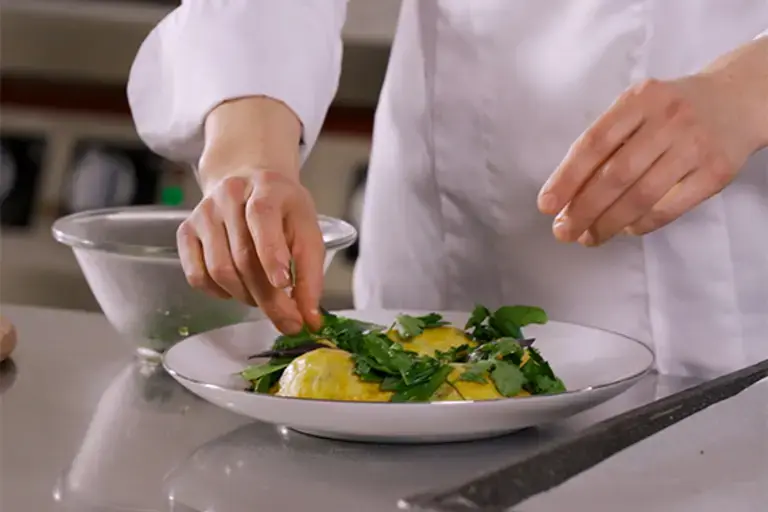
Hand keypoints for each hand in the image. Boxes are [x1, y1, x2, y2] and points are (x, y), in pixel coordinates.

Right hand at [176, 170, 324, 332]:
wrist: (249, 183)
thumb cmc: (283, 211)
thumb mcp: (307, 230)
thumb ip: (310, 272)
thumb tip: (309, 318)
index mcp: (267, 188)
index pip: (262, 217)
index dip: (272, 254)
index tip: (283, 284)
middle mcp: (230, 195)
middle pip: (243, 255)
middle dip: (269, 297)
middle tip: (289, 322)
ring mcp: (204, 213)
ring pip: (219, 269)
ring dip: (245, 296)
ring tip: (264, 299)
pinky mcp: (186, 231)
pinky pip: (197, 275)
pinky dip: (219, 293)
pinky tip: (237, 290)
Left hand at [537, 75, 759, 245]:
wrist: (738, 99)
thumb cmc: (672, 110)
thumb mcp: (638, 107)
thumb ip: (607, 141)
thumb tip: (568, 191)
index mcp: (640, 100)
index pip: (594, 143)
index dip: (567, 178)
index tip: (547, 205)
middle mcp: (668, 120)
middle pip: (616, 175)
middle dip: (583, 208)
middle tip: (563, 230)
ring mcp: (694, 146)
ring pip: (642, 195)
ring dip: (609, 222)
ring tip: (589, 236)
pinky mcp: (715, 172)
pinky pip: (670, 207)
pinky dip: (642, 223)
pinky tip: (625, 229)